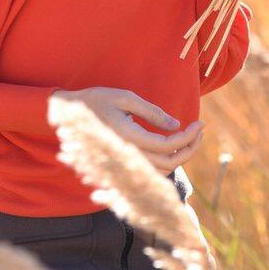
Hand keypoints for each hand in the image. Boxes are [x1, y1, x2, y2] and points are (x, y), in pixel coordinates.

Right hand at [48, 87, 204, 176]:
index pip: (167, 145)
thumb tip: (175, 124)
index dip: (188, 137)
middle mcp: (127, 154)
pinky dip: (166, 163)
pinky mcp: (122, 163)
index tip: (200, 123)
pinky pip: (150, 172)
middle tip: (200, 130)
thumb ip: (150, 111)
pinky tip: (173, 147)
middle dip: (190, 147)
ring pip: (161, 171)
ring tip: (191, 137)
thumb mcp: (124, 97)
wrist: (68, 115)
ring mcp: (123, 162)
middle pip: (169, 162)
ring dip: (180, 157)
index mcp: (128, 136)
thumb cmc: (96, 100)